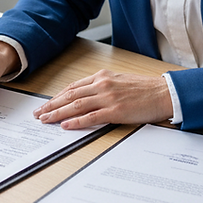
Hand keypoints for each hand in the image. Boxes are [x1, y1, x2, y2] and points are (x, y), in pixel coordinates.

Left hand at [32, 70, 172, 129]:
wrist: (164, 93)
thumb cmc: (145, 89)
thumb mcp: (119, 81)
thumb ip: (102, 87)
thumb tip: (86, 98)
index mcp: (102, 77)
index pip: (73, 87)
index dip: (57, 96)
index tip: (46, 103)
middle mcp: (102, 85)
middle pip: (70, 96)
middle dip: (51, 105)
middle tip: (38, 113)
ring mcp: (108, 97)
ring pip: (76, 105)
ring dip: (58, 113)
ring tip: (45, 119)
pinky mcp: (115, 111)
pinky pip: (91, 117)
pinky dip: (76, 121)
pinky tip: (65, 125)